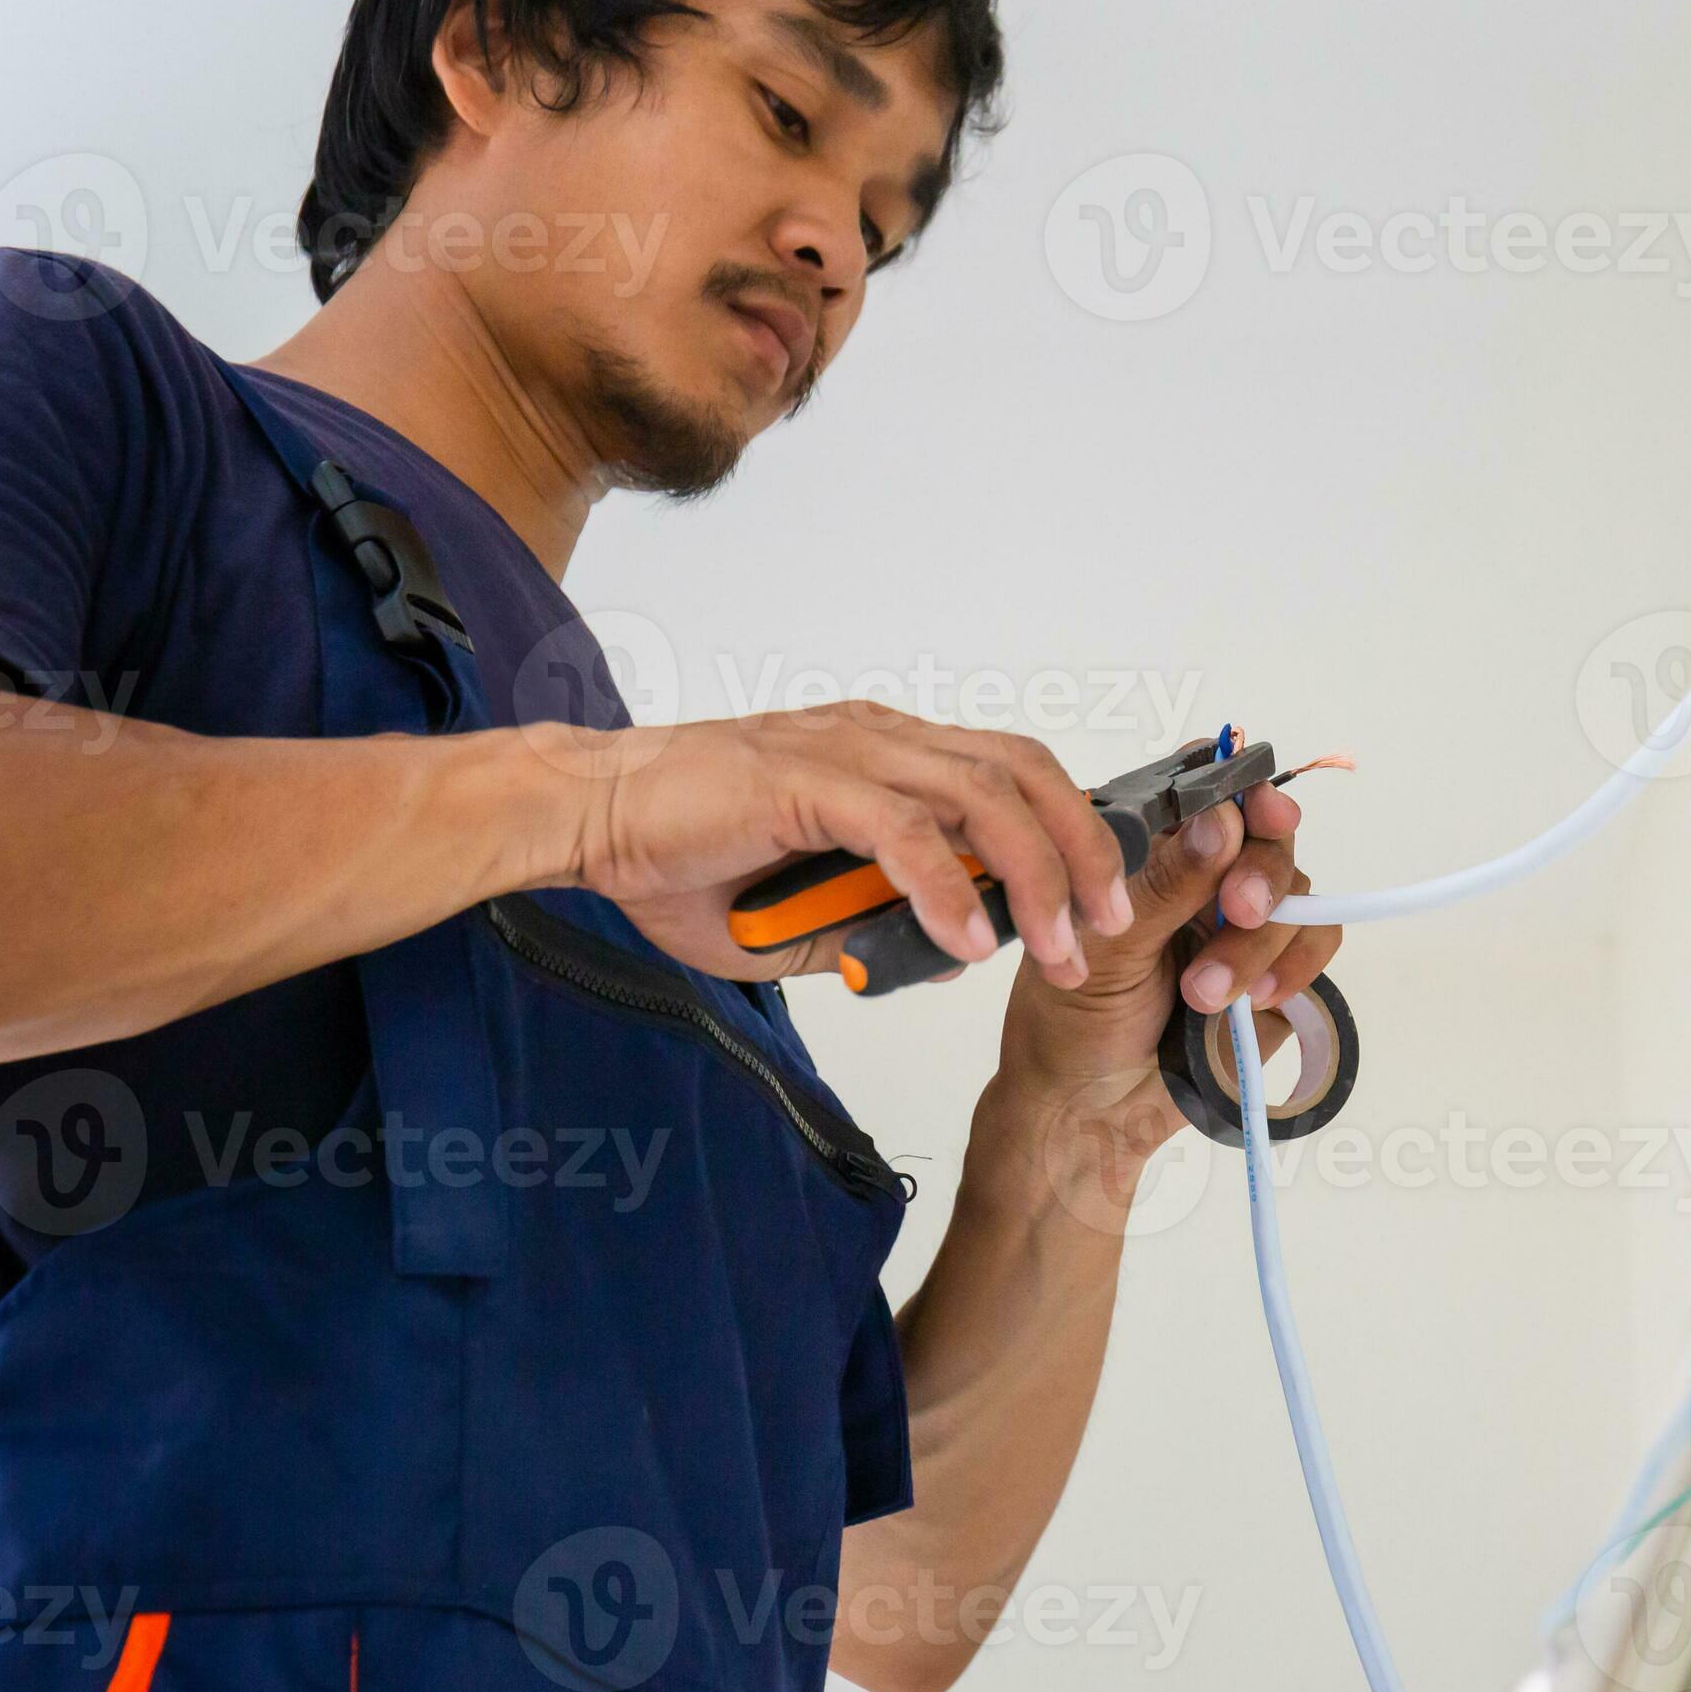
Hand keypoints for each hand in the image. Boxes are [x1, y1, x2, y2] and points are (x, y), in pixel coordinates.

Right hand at [522, 701, 1136, 985]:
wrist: (581, 818)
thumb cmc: (673, 856)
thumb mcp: (792, 923)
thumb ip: (866, 929)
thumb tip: (941, 954)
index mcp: (884, 753)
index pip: (1010, 772)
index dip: (1070, 827)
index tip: (1103, 898)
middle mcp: (878, 737)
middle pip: (1021, 772)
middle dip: (1082, 848)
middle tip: (1109, 924)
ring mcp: (842, 752)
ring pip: (979, 796)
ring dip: (1033, 875)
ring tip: (1058, 945)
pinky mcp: (801, 780)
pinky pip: (899, 831)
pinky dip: (944, 887)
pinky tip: (965, 942)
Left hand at [989, 777, 1343, 1187]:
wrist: (1092, 1113)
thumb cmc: (1071, 1024)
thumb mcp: (1105, 946)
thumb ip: (1166, 883)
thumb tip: (1220, 820)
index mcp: (1152, 852)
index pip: (1208, 787)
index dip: (1240, 785)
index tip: (1256, 809)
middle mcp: (1204, 877)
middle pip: (1267, 833)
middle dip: (1260, 870)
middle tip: (1238, 910)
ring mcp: (1244, 924)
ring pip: (1296, 891)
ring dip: (1258, 942)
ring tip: (1202, 995)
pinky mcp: (1278, 971)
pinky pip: (1317, 942)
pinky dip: (1293, 966)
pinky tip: (1251, 1001)